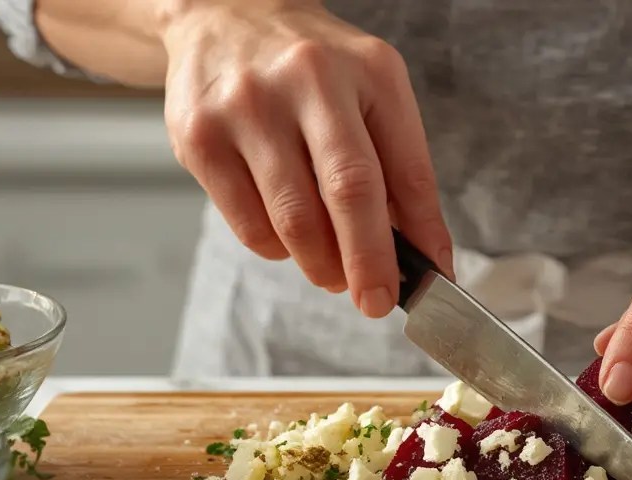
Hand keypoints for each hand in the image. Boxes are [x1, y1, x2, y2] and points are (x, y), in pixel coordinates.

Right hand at [160, 0, 452, 316]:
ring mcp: (246, 107)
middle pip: (348, 194)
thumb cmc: (313, 69)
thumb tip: (426, 253)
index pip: (405, 170)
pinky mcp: (199, 137)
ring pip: (294, 221)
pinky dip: (277, 249)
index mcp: (369, 71)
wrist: (224, 14)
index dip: (422, 235)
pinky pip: (249, 226)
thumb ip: (401, 170)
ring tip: (333, 272)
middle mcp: (307, 80)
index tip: (432, 280)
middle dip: (369, 263)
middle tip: (376, 300)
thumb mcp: (375, 95)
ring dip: (322, 265)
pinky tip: (288, 236)